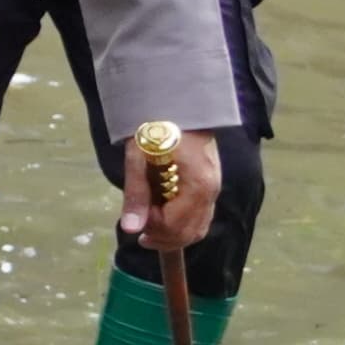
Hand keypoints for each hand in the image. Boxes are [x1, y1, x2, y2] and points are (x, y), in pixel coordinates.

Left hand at [121, 126, 222, 255]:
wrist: (178, 105)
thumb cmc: (155, 128)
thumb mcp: (138, 160)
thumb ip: (136, 195)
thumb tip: (131, 229)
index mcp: (196, 186)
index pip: (175, 226)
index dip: (154, 229)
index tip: (136, 221)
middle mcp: (211, 192)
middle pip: (190, 233)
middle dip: (164, 239)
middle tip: (141, 237)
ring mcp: (214, 189)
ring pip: (199, 228)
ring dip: (174, 235)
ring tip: (150, 231)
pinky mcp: (211, 184)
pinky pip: (201, 216)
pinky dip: (184, 224)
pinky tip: (166, 219)